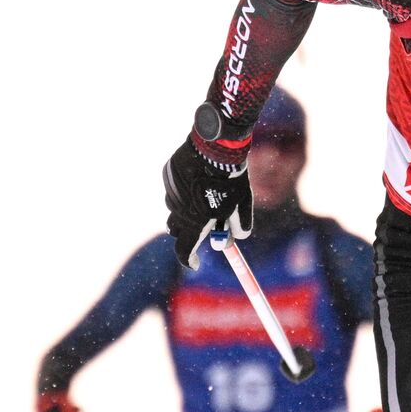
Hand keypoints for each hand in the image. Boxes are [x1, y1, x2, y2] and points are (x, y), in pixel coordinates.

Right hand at [162, 137, 251, 267]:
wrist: (216, 147)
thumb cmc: (232, 180)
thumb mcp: (242, 205)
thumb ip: (239, 226)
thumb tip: (235, 239)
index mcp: (193, 223)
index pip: (184, 250)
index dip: (189, 259)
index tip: (196, 263)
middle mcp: (177, 210)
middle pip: (176, 231)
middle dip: (187, 232)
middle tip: (202, 226)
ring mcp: (171, 192)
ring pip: (175, 207)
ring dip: (186, 209)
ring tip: (206, 194)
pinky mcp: (168, 176)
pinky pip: (175, 188)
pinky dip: (185, 189)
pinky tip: (200, 176)